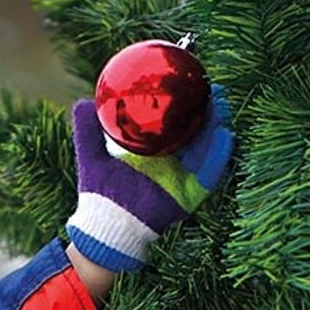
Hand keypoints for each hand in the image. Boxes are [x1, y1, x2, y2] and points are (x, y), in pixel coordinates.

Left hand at [65, 86, 234, 271]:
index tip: (191, 83)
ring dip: (216, 127)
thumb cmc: (99, 194)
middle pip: (197, 133)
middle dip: (208, 111)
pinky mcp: (188, 195)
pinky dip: (218, 156)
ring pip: (206, 149)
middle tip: (213, 89)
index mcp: (153, 152)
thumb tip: (84, 102)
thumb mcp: (92, 156)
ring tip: (219, 106)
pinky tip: (226, 137)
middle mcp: (171, 163)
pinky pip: (209, 174)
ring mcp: (182, 178)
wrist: (103, 227)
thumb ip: (88, 130)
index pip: (175, 124)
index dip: (186, 105)